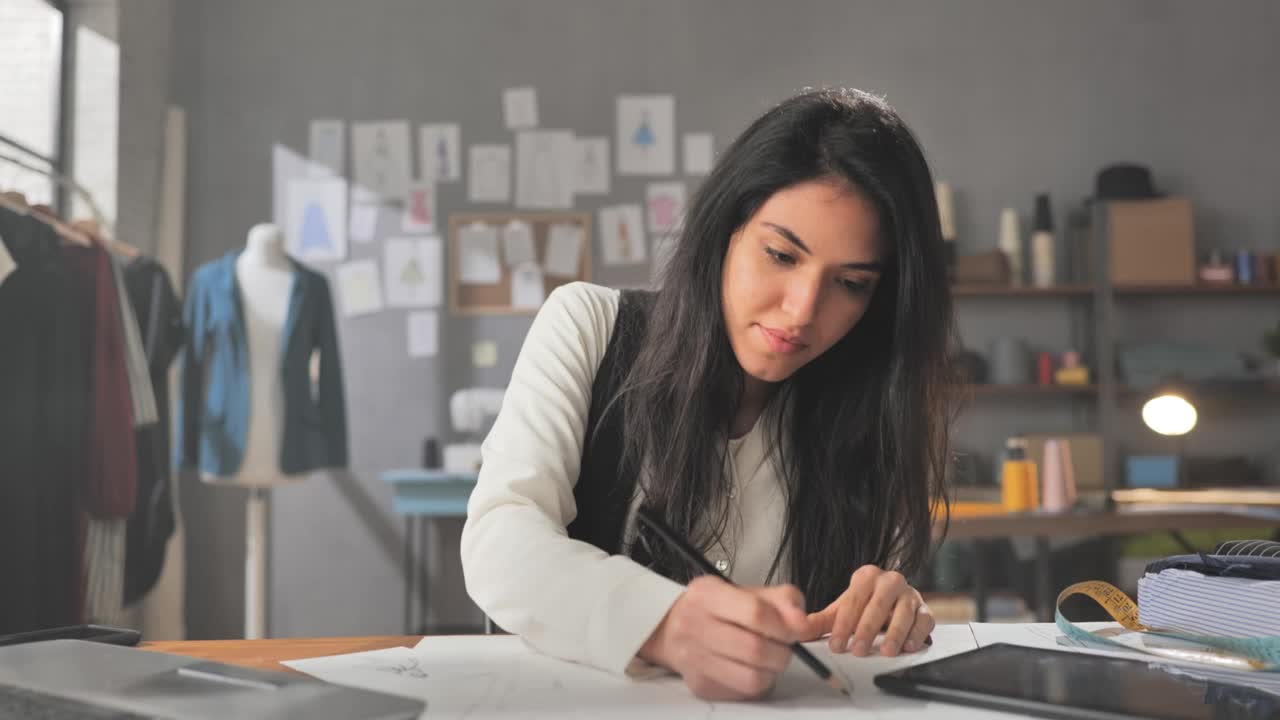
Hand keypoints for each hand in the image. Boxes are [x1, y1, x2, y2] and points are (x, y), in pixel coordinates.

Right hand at [638, 577, 809, 700]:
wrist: (674, 628)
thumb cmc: (718, 609)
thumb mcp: (748, 592)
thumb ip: (782, 600)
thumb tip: (802, 624)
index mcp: (707, 595)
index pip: (755, 612)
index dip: (784, 625)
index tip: (796, 629)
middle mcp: (694, 625)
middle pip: (756, 650)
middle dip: (782, 652)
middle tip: (784, 646)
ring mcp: (694, 659)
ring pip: (752, 678)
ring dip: (772, 671)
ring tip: (768, 659)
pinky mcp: (700, 685)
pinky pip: (743, 692)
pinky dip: (757, 683)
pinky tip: (750, 668)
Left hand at [802, 565, 933, 657]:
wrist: (894, 600)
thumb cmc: (866, 605)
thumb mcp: (843, 609)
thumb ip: (822, 620)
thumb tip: (799, 629)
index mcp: (866, 576)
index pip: (852, 600)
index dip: (843, 624)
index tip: (837, 644)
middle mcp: (889, 581)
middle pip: (877, 606)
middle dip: (867, 630)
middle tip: (858, 650)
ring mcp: (909, 594)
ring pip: (903, 613)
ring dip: (895, 634)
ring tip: (886, 651)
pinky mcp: (924, 609)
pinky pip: (924, 620)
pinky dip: (917, 634)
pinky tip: (908, 646)